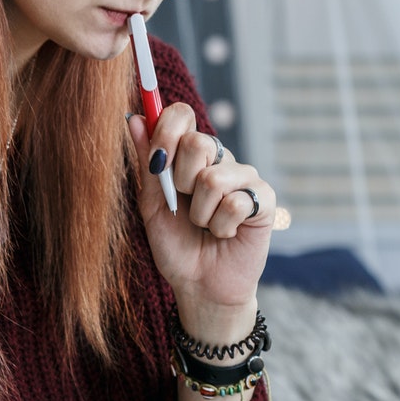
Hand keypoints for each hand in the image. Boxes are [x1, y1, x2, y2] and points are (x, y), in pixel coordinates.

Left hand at [129, 106, 277, 338]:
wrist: (200, 285)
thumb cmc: (176, 245)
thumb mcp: (152, 204)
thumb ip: (147, 163)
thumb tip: (135, 118)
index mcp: (191, 155)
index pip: (182, 115)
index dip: (166, 131)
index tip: (156, 161)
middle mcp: (221, 159)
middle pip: (197, 142)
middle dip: (180, 182)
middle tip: (184, 203)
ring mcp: (246, 177)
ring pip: (213, 179)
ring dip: (200, 214)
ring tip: (205, 226)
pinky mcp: (264, 200)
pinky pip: (236, 203)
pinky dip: (221, 227)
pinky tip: (226, 235)